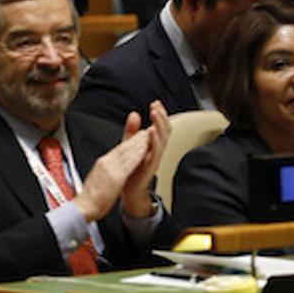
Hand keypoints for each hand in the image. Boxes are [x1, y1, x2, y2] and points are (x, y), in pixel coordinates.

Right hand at [73, 129, 150, 221]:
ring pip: (126, 153)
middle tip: (144, 132)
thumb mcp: (98, 179)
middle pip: (122, 148)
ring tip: (146, 136)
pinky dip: (137, 155)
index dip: (128, 143)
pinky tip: (144, 150)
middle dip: (134, 140)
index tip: (136, 138)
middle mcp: (105, 163)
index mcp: (101, 164)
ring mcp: (110, 168)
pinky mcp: (115, 176)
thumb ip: (104, 172)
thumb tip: (108, 170)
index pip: (117, 150)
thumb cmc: (90, 197)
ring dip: (137, 144)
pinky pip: (129, 163)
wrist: (84, 206)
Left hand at [120, 100, 169, 217]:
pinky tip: (151, 132)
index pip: (160, 126)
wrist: (129, 190)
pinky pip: (154, 152)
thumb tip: (134, 114)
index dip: (160, 114)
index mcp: (152, 144)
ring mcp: (154, 158)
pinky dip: (154, 141)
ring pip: (162, 139)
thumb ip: (132, 130)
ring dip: (159, 125)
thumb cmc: (131, 168)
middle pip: (164, 131)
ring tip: (155, 114)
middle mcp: (156, 150)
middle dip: (161, 117)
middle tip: (156, 106)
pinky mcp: (150, 166)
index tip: (156, 103)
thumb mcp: (130, 145)